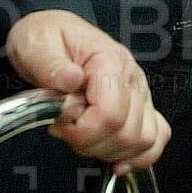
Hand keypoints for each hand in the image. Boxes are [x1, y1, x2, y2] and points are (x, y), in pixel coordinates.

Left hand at [7, 10, 169, 174]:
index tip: (60, 126)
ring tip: (82, 136)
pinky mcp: (140, 107)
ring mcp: (139, 93)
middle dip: (91, 143)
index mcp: (108, 60)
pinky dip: (138, 155)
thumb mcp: (36, 43)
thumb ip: (50, 64)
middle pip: (127, 133)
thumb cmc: (46, 38)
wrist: (51, 34)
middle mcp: (131, 77)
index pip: (110, 114)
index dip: (82, 131)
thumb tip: (70, 80)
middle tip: (65, 129)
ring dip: (109, 150)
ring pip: (143, 140)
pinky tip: (114, 158)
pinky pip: (156, 138)